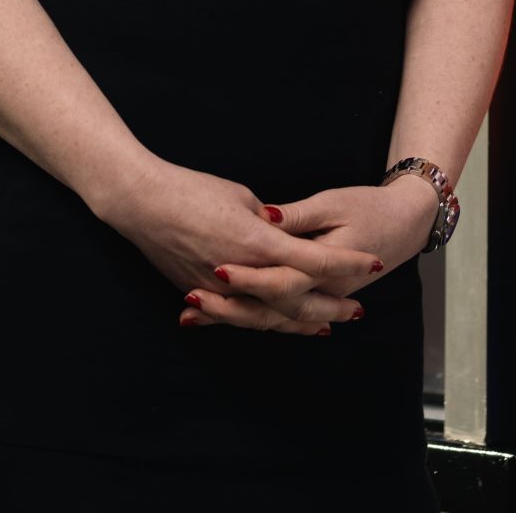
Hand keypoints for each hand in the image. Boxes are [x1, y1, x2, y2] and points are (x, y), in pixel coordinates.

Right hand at [93, 157, 383, 335]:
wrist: (141, 202)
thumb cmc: (191, 189)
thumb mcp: (240, 197)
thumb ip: (269, 225)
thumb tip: (285, 238)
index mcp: (257, 242)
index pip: (315, 260)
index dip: (347, 264)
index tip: (374, 264)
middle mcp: (242, 273)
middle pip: (298, 300)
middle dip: (331, 306)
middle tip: (357, 310)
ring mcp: (219, 290)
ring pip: (270, 317)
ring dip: (301, 323)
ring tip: (327, 326)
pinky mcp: (201, 294)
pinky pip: (240, 317)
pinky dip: (264, 322)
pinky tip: (279, 325)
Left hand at [178, 175, 438, 331]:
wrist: (404, 224)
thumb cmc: (367, 207)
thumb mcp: (332, 203)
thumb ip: (296, 216)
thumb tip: (264, 217)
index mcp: (324, 270)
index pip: (280, 281)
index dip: (248, 278)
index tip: (216, 270)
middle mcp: (319, 291)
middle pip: (269, 309)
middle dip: (228, 309)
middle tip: (190, 301)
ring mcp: (316, 298)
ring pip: (270, 317)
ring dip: (229, 318)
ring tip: (189, 315)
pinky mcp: (314, 293)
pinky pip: (277, 311)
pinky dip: (244, 314)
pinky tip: (214, 314)